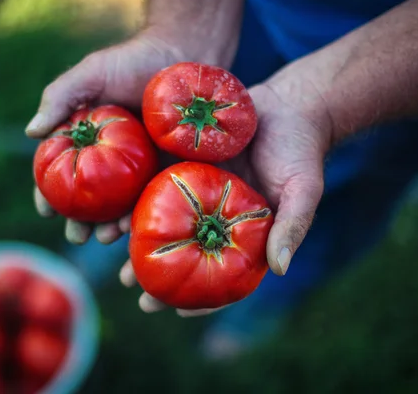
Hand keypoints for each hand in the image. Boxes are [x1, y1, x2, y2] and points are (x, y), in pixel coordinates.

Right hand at [26, 33, 188, 244]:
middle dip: (81, 222)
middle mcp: (113, 159)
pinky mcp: (171, 170)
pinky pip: (155, 197)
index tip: (46, 211)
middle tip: (77, 237)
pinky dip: (145, 214)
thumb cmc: (133, 61)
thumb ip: (60, 97)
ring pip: (122, 206)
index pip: (64, 171)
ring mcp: (142, 168)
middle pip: (92, 198)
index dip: (51, 193)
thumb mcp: (92, 74)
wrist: (185, 54)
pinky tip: (139, 227)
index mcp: (89, 140)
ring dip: (112, 226)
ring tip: (107, 237)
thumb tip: (32, 133)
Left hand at [119, 76, 332, 315]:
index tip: (179, 311)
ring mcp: (196, 190)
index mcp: (243, 232)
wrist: (288, 105)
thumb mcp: (304, 190)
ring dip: (138, 241)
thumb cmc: (301, 152)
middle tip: (135, 292)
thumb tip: (279, 269)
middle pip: (184, 253)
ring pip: (164, 223)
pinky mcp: (182, 162)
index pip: (222, 274)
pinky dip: (137, 201)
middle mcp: (215, 216)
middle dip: (159, 275)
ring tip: (114, 257)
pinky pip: (156, 184)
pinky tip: (118, 215)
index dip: (203, 297)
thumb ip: (291, 227)